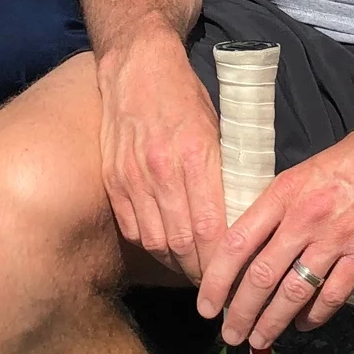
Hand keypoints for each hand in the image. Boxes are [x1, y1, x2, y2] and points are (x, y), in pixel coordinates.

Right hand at [97, 26, 229, 279]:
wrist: (136, 66)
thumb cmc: (185, 95)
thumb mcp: (217, 126)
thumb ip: (224, 171)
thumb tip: (240, 215)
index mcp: (196, 154)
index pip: (212, 226)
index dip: (223, 261)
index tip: (236, 277)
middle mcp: (162, 169)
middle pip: (183, 242)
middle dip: (203, 272)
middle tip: (219, 286)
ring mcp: (133, 176)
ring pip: (156, 241)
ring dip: (178, 264)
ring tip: (195, 272)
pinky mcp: (113, 179)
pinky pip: (133, 228)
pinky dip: (152, 247)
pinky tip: (167, 251)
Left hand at [198, 109, 353, 349]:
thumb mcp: (303, 172)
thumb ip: (276, 207)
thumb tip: (249, 247)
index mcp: (284, 192)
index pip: (237, 242)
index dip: (216, 279)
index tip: (206, 304)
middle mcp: (307, 216)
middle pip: (261, 276)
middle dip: (241, 312)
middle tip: (230, 334)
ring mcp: (338, 237)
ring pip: (294, 292)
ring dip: (273, 322)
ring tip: (259, 338)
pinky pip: (333, 295)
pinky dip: (315, 315)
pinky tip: (302, 324)